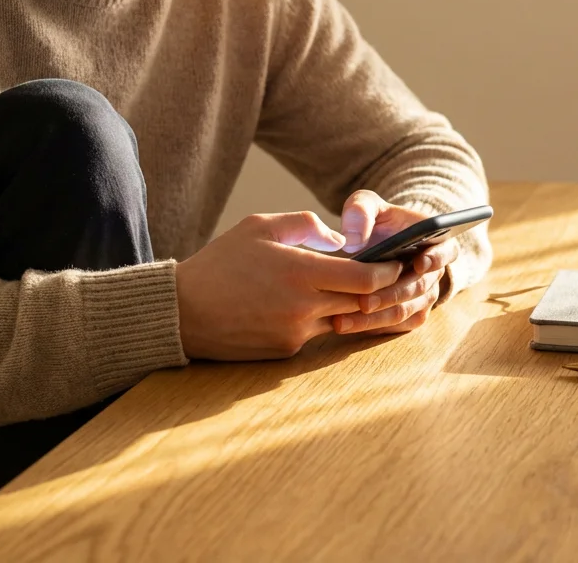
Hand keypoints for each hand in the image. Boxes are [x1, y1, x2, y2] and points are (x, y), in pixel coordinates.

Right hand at [176, 211, 403, 360]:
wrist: (182, 312)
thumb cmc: (220, 263)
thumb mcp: (260, 226)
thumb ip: (306, 225)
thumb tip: (341, 240)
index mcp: (299, 273)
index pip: (365, 280)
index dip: (388, 272)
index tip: (395, 263)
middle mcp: (303, 308)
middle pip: (361, 303)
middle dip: (376, 290)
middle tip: (385, 275)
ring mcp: (295, 334)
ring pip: (341, 319)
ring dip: (347, 305)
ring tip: (345, 287)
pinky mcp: (285, 352)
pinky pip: (315, 333)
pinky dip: (318, 318)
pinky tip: (304, 304)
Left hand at [333, 190, 461, 335]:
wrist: (375, 244)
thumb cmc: (375, 221)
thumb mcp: (366, 205)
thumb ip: (360, 210)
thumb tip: (353, 238)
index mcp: (435, 240)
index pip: (446, 250)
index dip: (435, 258)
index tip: (418, 263)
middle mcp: (435, 271)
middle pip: (419, 287)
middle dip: (390, 296)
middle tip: (363, 302)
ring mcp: (425, 295)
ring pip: (405, 311)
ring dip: (377, 318)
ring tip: (343, 320)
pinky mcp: (413, 313)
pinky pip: (398, 326)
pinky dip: (374, 327)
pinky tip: (349, 326)